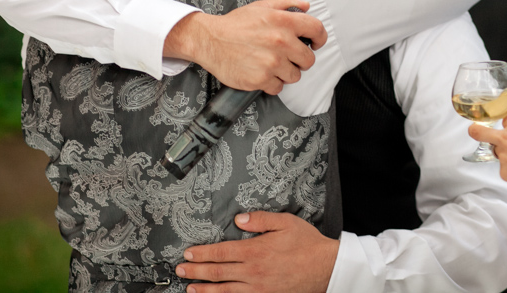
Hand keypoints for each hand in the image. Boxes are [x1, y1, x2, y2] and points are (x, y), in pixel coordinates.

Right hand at [165, 0, 326, 93]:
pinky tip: (261, 73)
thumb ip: (286, 4)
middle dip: (300, 60)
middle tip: (286, 57)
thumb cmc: (235, 24)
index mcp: (284, 21)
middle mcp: (281, 42)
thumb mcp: (261, 7)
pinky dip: (271, 83)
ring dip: (285, 73)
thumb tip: (306, 6)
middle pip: (309, 59)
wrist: (209, 40)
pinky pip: (278, 87)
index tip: (314, 43)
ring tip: (271, 65)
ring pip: (295, 76)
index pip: (317, 30)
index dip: (319, 38)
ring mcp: (271, 62)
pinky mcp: (260, 79)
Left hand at [175, 212, 338, 292]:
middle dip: (196, 272)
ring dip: (205, 290)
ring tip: (190, 288)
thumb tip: (239, 220)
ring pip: (225, 291)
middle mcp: (253, 272)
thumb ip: (261, 219)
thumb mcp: (285, 222)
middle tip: (180, 270)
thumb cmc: (306, 243)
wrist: (325, 268)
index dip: (202, 254)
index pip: (221, 253)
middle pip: (218, 272)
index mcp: (256, 251)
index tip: (188, 253)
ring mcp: (259, 288)